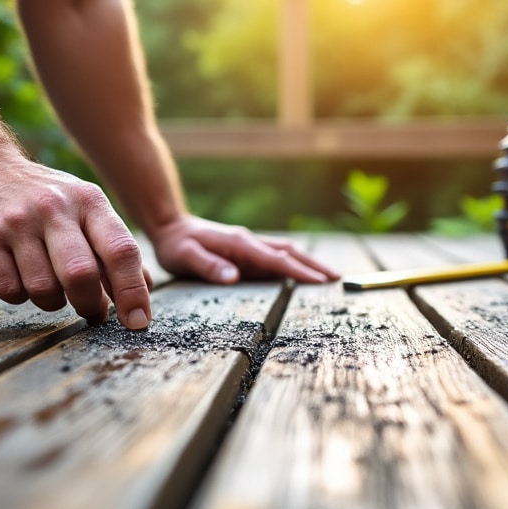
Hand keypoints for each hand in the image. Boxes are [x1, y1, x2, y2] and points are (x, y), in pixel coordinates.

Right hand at [0, 152, 152, 328]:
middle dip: (90, 305)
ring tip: (50, 285)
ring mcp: (17, 222)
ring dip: (52, 302)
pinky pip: (10, 291)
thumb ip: (114, 247)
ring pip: (44, 290)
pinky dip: (19, 296)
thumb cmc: (45, 199)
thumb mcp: (86, 209)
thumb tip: (144, 289)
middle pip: (81, 276)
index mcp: (89, 201)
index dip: (133, 292)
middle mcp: (54, 208)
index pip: (121, 251)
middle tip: (90, 311)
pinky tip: (20, 277)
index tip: (138, 322)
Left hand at [149, 215, 338, 284]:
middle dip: (314, 266)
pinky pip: (275, 257)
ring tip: (329, 277)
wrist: (169, 227)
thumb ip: (208, 266)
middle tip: (338, 280)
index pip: (276, 259)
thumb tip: (235, 277)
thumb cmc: (175, 245)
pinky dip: (294, 264)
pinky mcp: (246, 251)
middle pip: (289, 253)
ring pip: (286, 253)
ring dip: (308, 263)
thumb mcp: (185, 257)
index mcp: (240, 244)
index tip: (321, 282)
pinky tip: (303, 273)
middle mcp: (249, 242)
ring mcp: (249, 246)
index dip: (300, 271)